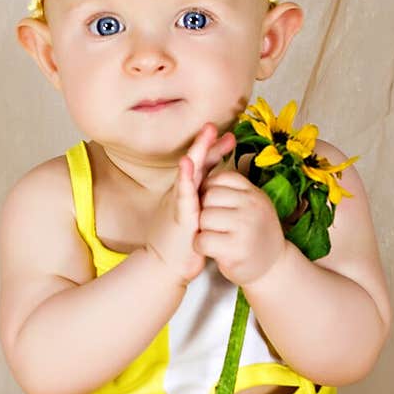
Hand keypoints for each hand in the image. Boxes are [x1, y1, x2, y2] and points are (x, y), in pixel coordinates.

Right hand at [144, 122, 235, 284]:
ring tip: (205, 135)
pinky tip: (188, 164)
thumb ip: (205, 203)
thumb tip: (217, 193)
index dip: (214, 152)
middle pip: (196, 164)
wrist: (164, 267)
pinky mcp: (179, 217)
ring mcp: (180, 205)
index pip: (203, 168)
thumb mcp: (196, 219)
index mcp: (190, 195)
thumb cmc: (180, 244)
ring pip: (189, 174)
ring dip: (197, 154)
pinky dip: (185, 179)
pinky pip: (183, 196)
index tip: (230, 138)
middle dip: (205, 145)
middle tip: (215, 126)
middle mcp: (183, 196)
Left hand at [195, 166, 286, 286]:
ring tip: (215, 237)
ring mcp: (245, 228)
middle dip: (205, 210)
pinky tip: (212, 250)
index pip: (221, 178)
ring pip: (204, 217)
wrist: (273, 267)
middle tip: (215, 225)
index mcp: (254, 193)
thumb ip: (235, 192)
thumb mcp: (253, 206)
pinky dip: (201, 246)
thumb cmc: (255, 235)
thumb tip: (204, 178)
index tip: (216, 206)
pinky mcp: (235, 250)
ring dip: (202, 229)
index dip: (210, 191)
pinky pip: (203, 240)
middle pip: (209, 196)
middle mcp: (252, 207)